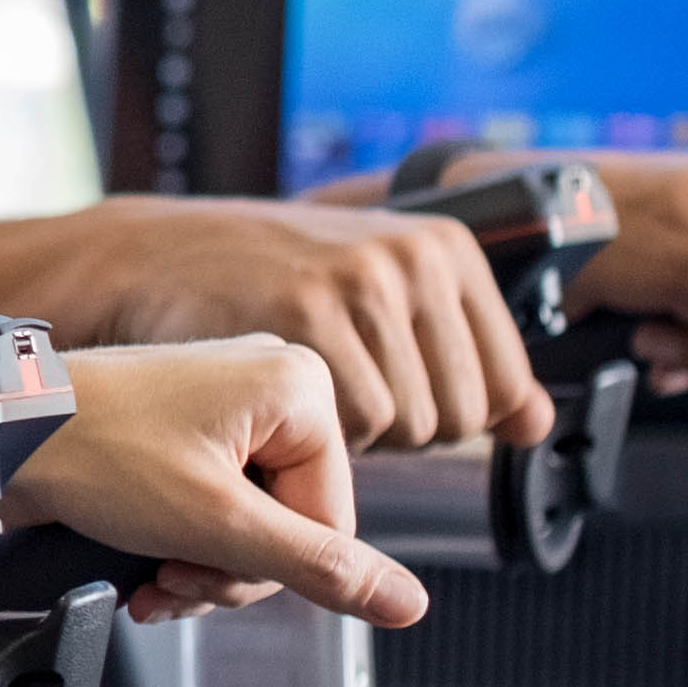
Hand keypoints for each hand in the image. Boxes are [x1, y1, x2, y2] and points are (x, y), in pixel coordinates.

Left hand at [4, 338, 424, 625]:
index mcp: (301, 389)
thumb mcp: (216, 524)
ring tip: (148, 574)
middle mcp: (269, 386)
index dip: (273, 568)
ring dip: (196, 570)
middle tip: (171, 574)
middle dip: (226, 572)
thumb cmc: (88, 449)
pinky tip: (139, 568)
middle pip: (290, 528)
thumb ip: (317, 568)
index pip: (334, 522)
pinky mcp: (182, 429)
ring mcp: (223, 405)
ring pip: (247, 528)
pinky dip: (177, 548)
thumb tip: (408, 602)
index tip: (207, 572)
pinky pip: (211, 509)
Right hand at [69, 198, 544, 452]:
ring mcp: (360, 282)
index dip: (452, 417)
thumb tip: (537, 423)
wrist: (150, 256)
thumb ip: (463, 356)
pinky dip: (324, 437)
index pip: (505, 386)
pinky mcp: (307, 314)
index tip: (397, 400)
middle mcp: (412, 258)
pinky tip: (286, 404)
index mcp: (445, 248)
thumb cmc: (260, 277)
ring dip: (359, 438)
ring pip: (409, 425)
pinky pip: (357, 424)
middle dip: (402, 432)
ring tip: (311, 397)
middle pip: (459, 415)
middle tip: (339, 399)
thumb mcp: (378, 294)